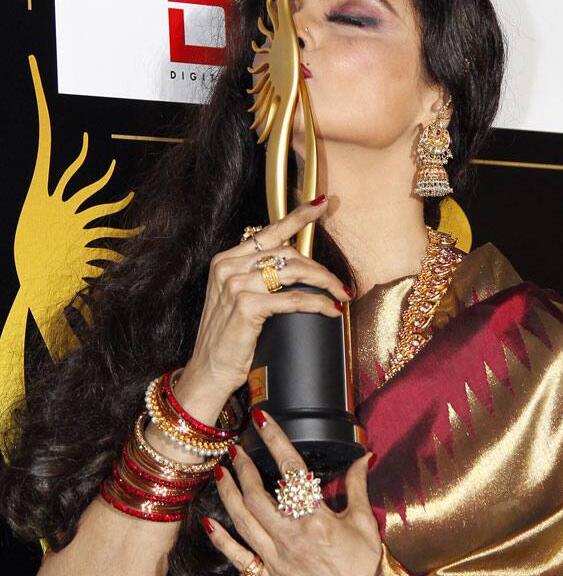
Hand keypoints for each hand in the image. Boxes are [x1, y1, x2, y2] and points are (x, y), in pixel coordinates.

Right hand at [176, 197, 350, 404]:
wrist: (209, 371)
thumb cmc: (228, 340)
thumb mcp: (236, 299)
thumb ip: (256, 279)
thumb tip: (297, 269)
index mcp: (225, 260)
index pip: (268, 232)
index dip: (297, 217)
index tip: (321, 204)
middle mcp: (228, 267)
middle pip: (287, 252)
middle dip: (320, 267)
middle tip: (339, 283)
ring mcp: (235, 285)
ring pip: (294, 271)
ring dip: (325, 282)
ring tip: (340, 294)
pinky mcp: (247, 306)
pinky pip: (293, 299)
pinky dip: (317, 303)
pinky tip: (330, 310)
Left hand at [203, 410, 381, 575]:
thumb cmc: (370, 569)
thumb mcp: (363, 522)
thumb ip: (356, 486)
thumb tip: (363, 457)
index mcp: (317, 519)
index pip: (291, 470)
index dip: (276, 440)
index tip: (262, 419)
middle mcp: (292, 538)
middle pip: (257, 495)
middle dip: (242, 467)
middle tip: (234, 449)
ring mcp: (278, 562)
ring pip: (243, 522)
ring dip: (228, 494)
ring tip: (219, 473)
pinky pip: (239, 558)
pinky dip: (221, 540)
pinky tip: (208, 521)